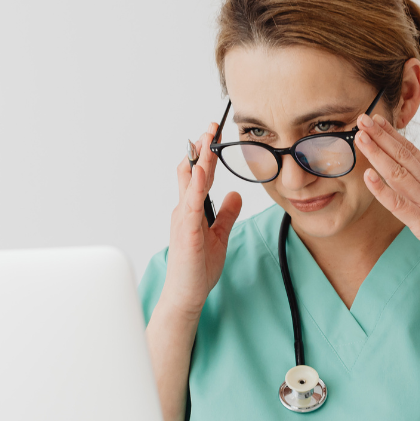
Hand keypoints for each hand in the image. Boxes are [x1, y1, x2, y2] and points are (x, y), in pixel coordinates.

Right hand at [161, 125, 242, 318]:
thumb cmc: (198, 268)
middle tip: (212, 126)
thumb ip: (226, 214)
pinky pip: (191, 204)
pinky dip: (196, 186)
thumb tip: (236, 195)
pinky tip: (202, 171)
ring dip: (198, 159)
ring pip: (190, 182)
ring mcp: (183, 219)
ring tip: (206, 139)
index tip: (216, 135)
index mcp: (192, 210)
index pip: (201, 176)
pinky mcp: (185, 231)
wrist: (186, 294)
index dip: (208, 155)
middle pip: (192, 172)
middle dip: (201, 148)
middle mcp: (185, 210)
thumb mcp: (219, 235)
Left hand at [355, 113, 419, 280]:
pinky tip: (368, 176)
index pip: (412, 151)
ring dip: (377, 155)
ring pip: (398, 174)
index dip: (393, 136)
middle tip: (362, 118)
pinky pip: (400, 205)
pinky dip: (383, 191)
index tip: (377, 120)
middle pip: (402, 157)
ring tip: (361, 137)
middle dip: (380, 137)